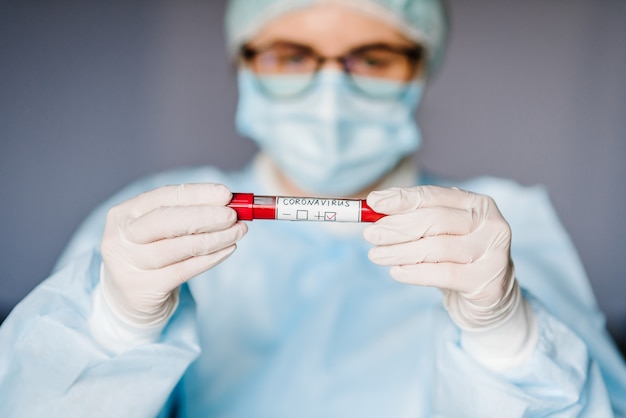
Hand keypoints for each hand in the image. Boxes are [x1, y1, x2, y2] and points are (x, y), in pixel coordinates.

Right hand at [100, 183, 246, 326]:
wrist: (129, 298)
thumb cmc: (152, 252)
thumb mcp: (160, 229)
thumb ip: (189, 212)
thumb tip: (230, 201)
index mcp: (124, 214)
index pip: (163, 196)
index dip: (196, 194)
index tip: (225, 194)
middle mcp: (120, 238)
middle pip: (166, 221)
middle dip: (205, 216)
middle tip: (234, 215)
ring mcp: (128, 265)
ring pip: (179, 248)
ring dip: (215, 238)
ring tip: (239, 231)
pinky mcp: (143, 289)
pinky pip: (184, 271)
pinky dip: (210, 258)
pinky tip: (228, 249)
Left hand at [363, 186, 517, 329]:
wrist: (489, 298)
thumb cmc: (457, 259)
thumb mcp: (439, 234)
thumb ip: (413, 218)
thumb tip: (373, 206)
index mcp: (478, 204)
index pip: (433, 196)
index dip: (401, 199)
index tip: (373, 203)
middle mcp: (491, 224)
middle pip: (435, 220)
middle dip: (397, 227)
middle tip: (370, 235)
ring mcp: (493, 253)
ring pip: (437, 248)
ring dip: (400, 251)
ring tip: (376, 255)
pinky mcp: (488, 282)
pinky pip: (443, 274)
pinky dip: (415, 272)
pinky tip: (396, 272)